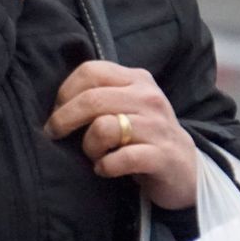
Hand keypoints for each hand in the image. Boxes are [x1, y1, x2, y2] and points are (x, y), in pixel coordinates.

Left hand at [46, 61, 197, 209]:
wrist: (184, 168)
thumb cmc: (143, 135)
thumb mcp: (125, 105)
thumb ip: (99, 94)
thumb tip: (55, 102)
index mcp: (137, 79)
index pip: (91, 71)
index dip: (65, 92)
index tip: (56, 111)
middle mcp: (148, 98)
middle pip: (91, 100)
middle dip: (64, 120)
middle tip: (55, 135)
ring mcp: (157, 127)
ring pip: (103, 128)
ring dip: (89, 146)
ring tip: (94, 155)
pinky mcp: (162, 156)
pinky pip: (121, 158)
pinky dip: (105, 166)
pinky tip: (105, 169)